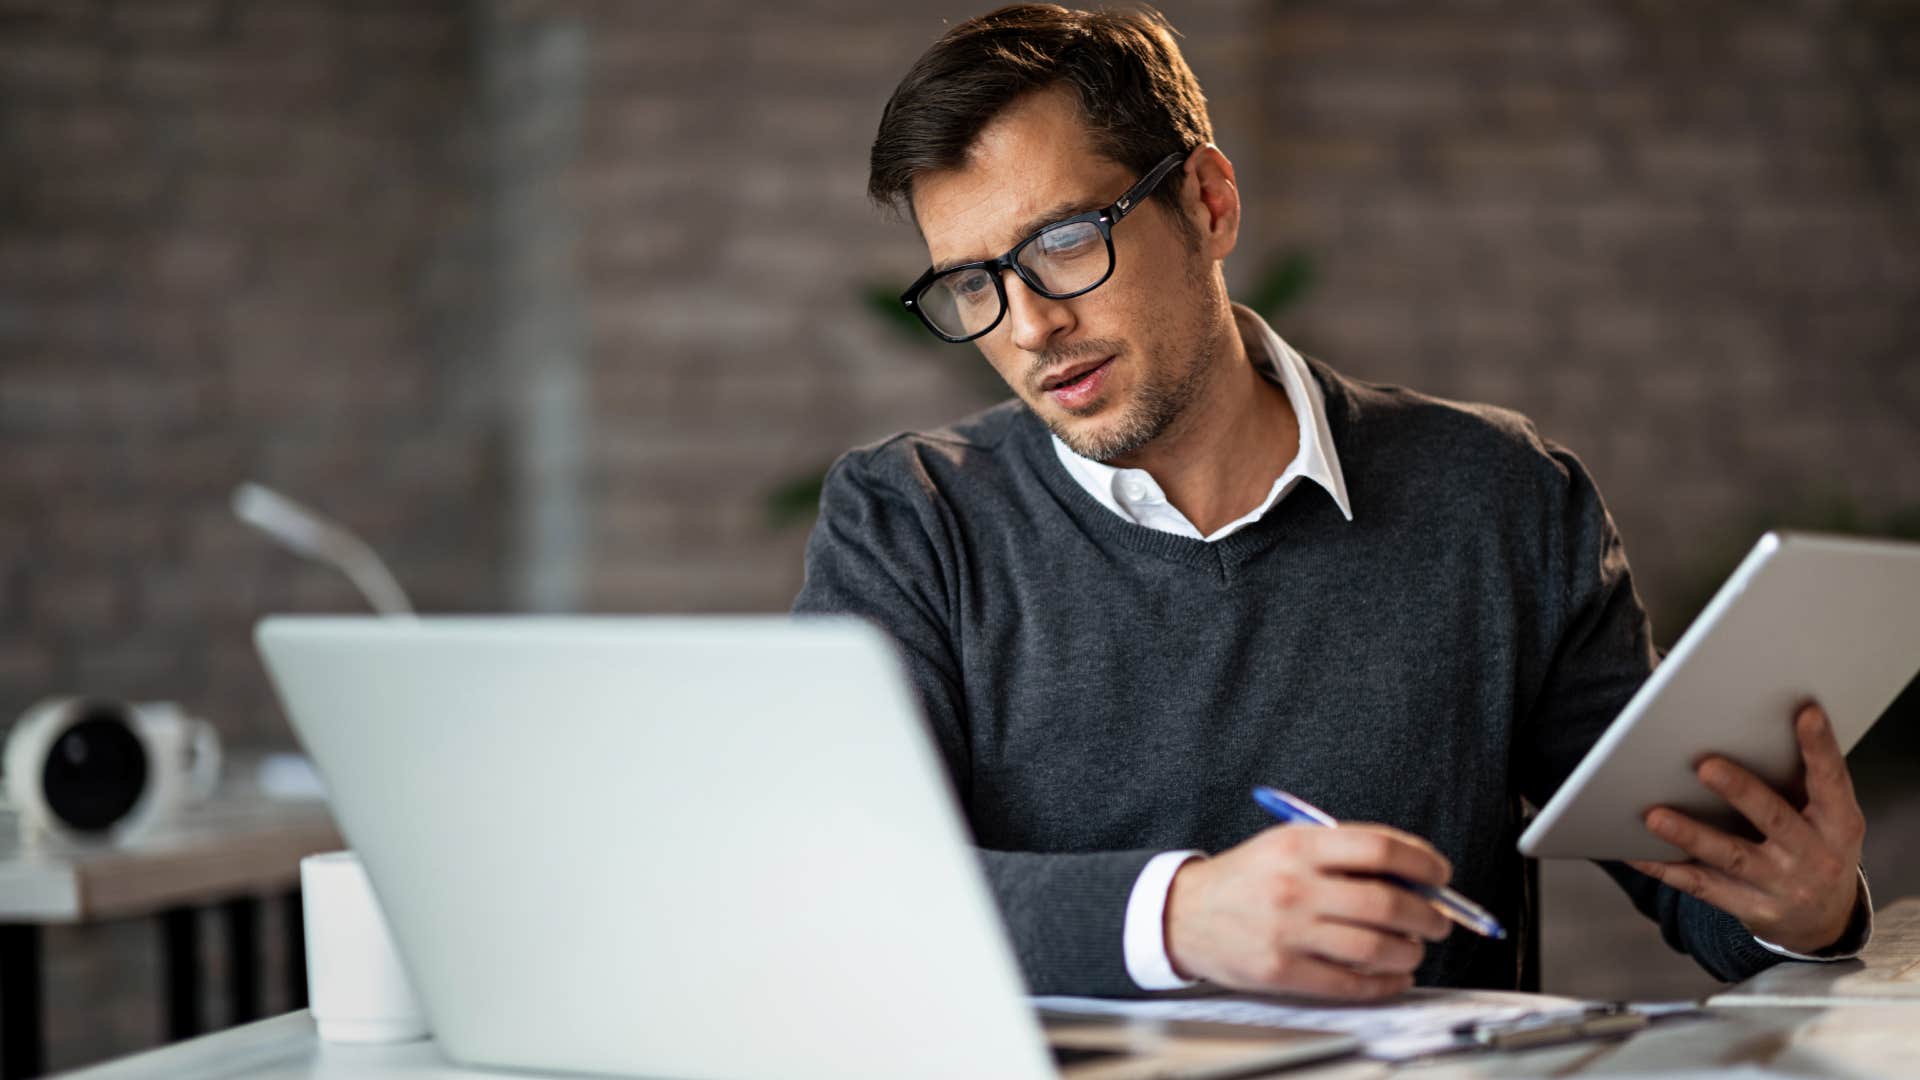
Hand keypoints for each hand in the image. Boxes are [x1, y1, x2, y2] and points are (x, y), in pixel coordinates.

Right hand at [1164, 823, 1452, 999]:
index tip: (1441, 875)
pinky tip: (1393, 977)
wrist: (1185, 914)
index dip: (1423, 862)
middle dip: (1428, 915)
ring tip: (1413, 949)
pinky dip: (1384, 984)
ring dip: (1409, 951)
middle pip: (1386, 902)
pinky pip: (1350, 983)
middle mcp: (1295, 886)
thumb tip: (1415, 877)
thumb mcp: (1288, 845)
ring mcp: (1287, 931)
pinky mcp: (1281, 970)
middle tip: (1438, 921)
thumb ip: (1345, 854)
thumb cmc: (1248, 878)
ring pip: (1375, 947)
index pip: (1380, 849)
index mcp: (1300, 845)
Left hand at [1628, 702, 1865, 954]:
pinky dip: (1665, 867)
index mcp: (1839, 822)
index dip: (1820, 747)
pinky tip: (1633, 851)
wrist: (1825, 920)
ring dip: (1690, 835)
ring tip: (1653, 816)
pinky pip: (1701, 886)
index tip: (1805, 712)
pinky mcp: (1752, 908)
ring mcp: (1783, 885)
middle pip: (1774, 818)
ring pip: (1731, 856)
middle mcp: (1815, 855)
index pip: (1831, 779)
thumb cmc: (1816, 847)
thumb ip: (1801, 782)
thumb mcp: (1828, 819)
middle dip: (1740, 791)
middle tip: (1705, 765)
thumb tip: (1748, 727)